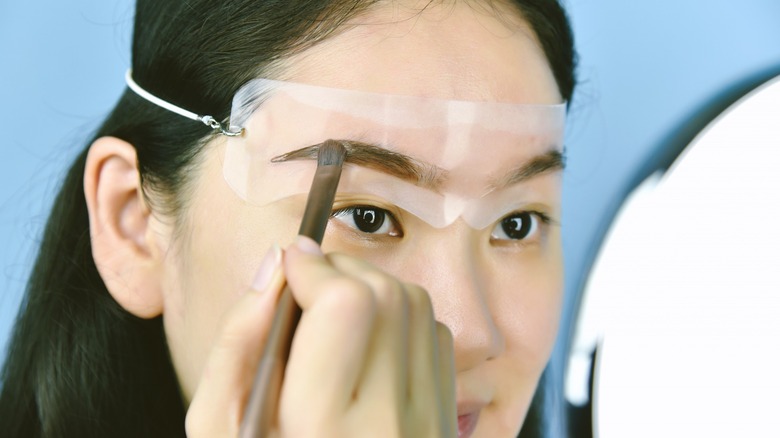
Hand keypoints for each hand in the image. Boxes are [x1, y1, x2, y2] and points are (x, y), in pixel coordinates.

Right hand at [185, 236, 456, 436]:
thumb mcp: (220, 427)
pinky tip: (365, 341)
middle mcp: (391, 427)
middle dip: (340, 270)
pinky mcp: (446, 419)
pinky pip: (434, 334)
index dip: (313, 267)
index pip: (346, 307)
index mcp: (326, 432)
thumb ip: (239, 342)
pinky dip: (399, 316)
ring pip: (415, 306)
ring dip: (370, 287)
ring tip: (329, 312)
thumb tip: (277, 265)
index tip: (287, 267)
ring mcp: (428, 424)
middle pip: (386, 296)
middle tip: (305, 287)